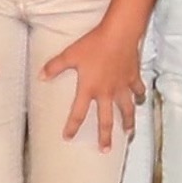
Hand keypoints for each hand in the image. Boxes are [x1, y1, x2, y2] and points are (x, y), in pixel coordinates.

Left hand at [49, 21, 147, 147]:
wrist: (119, 33)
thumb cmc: (94, 43)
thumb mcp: (70, 54)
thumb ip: (55, 66)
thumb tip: (40, 76)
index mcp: (89, 88)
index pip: (78, 113)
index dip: (72, 126)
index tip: (68, 137)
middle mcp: (106, 92)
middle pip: (106, 119)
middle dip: (105, 136)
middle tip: (105, 149)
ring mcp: (122, 86)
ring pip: (126, 109)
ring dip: (128, 122)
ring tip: (129, 132)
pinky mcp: (133, 77)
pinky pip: (138, 90)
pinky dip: (140, 95)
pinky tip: (141, 100)